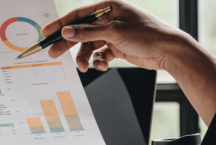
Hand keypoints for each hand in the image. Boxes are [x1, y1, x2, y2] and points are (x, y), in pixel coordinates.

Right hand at [42, 0, 184, 72]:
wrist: (168, 51)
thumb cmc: (147, 35)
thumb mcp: (114, 32)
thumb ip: (88, 32)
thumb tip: (67, 31)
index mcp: (108, 7)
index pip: (79, 15)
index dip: (61, 24)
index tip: (46, 33)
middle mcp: (109, 19)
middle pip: (81, 31)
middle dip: (68, 44)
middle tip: (53, 54)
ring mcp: (113, 34)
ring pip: (90, 46)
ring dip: (85, 57)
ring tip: (83, 67)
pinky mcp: (117, 48)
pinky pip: (100, 54)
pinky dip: (98, 61)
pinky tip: (102, 65)